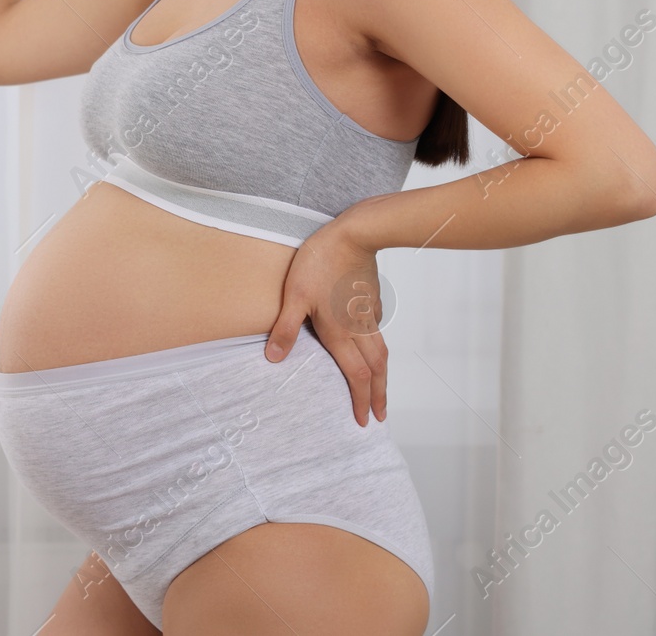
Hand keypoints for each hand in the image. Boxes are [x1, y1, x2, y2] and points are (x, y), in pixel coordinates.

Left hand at [265, 221, 388, 427]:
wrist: (354, 234)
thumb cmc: (321, 262)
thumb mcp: (294, 295)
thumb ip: (286, 329)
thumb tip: (274, 359)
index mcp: (339, 332)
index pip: (355, 375)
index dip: (359, 400)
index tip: (363, 420)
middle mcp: (358, 328)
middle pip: (375, 370)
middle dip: (377, 396)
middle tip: (380, 416)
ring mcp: (368, 314)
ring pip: (381, 353)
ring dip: (382, 377)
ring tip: (380, 391)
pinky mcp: (372, 300)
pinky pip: (378, 333)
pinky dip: (378, 351)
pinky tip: (373, 350)